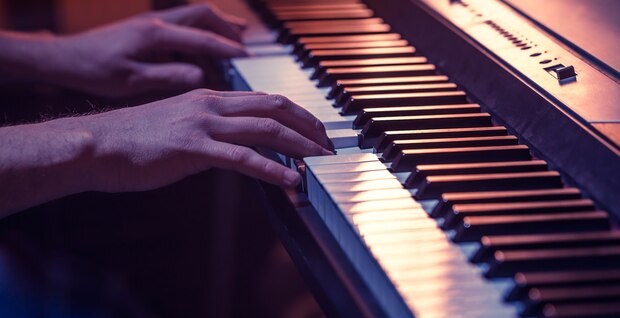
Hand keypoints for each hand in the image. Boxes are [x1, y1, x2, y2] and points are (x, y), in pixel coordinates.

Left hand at [50, 4, 248, 97]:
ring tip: (236, 42)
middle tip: (245, 47)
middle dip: (228, 29)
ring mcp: (151, 23)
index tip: (247, 58)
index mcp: (154, 34)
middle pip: (203, 14)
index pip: (202, 38)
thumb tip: (201, 77)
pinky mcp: (147, 29)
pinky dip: (200, 35)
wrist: (64, 58)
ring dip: (216, 28)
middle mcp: (156, 22)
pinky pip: (183, 25)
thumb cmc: (93, 70)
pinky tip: (205, 51)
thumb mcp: (131, 81)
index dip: (227, 48)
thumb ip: (168, 76)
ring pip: (194, 16)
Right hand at [79, 89, 332, 191]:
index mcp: (209, 97)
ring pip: (266, 129)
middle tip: (329, 144)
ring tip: (321, 160)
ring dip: (300, 145)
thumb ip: (210, 130)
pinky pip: (243, 158)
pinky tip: (291, 180)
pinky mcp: (193, 149)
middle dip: (308, 125)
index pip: (265, 99)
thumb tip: (236, 145)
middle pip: (274, 107)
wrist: (97, 144)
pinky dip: (272, 169)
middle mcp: (211, 104)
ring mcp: (203, 124)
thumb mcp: (179, 125)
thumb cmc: (135, 139)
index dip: (297, 113)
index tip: (316, 129)